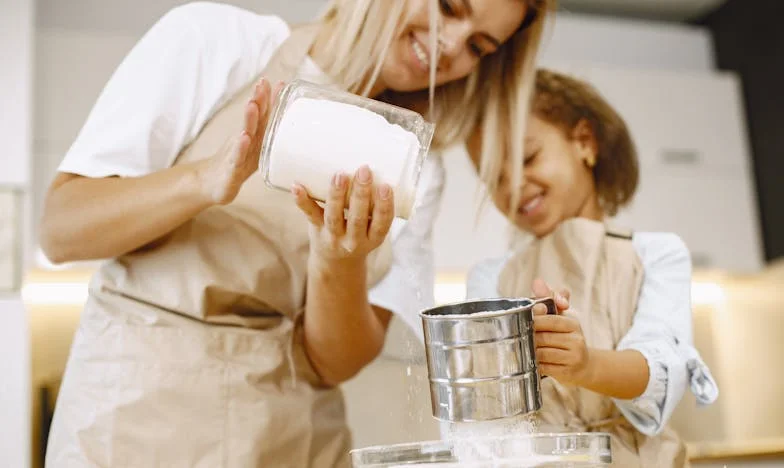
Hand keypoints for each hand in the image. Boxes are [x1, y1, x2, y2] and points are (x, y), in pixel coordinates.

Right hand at [196, 77, 283, 204]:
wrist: (213, 184)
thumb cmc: (239, 163)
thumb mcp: (256, 147)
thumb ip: (268, 130)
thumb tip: (286, 116)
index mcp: (254, 135)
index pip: (264, 114)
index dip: (271, 98)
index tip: (281, 83)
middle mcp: (245, 140)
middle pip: (253, 118)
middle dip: (258, 100)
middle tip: (262, 84)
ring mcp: (237, 153)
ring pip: (244, 133)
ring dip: (248, 118)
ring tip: (252, 104)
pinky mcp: (231, 169)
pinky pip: (236, 157)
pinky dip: (240, 147)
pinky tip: (244, 137)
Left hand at [293, 165, 394, 264]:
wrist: (335, 264)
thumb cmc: (359, 233)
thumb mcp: (373, 227)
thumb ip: (376, 202)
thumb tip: (378, 157)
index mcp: (373, 238)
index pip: (382, 223)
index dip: (385, 206)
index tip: (386, 186)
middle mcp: (354, 240)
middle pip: (358, 218)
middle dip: (360, 194)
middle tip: (364, 170)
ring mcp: (333, 236)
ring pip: (334, 216)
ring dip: (336, 195)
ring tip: (339, 175)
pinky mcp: (316, 229)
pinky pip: (309, 214)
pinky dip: (302, 200)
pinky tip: (296, 186)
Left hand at [531, 279, 592, 385]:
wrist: (584, 366)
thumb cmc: (567, 337)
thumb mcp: (561, 316)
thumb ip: (549, 297)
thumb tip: (538, 282)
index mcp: (573, 324)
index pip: (550, 319)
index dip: (534, 320)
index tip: (525, 321)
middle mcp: (576, 340)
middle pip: (543, 337)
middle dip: (529, 337)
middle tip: (519, 336)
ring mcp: (574, 357)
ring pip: (542, 353)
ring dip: (530, 351)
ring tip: (524, 348)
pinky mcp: (568, 372)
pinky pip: (545, 367)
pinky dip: (536, 364)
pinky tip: (532, 361)